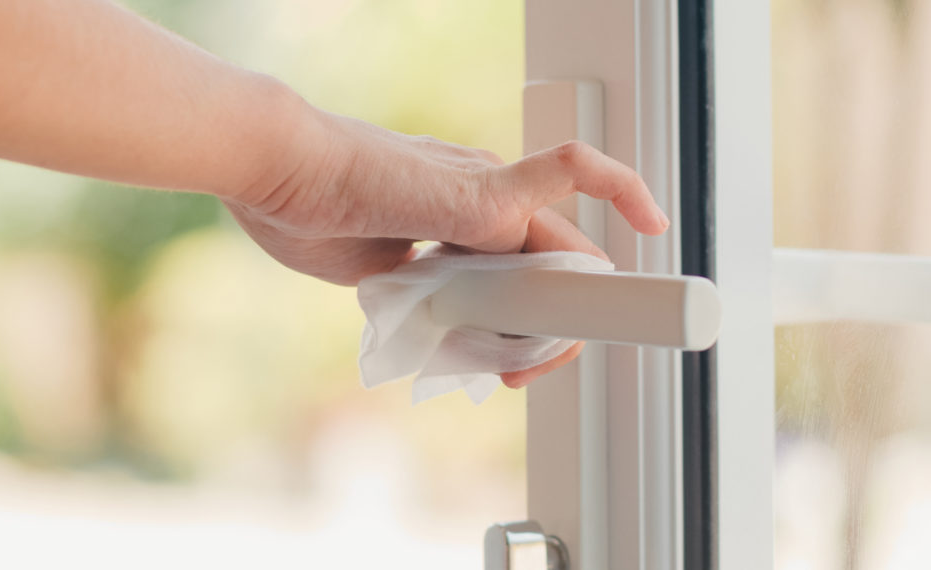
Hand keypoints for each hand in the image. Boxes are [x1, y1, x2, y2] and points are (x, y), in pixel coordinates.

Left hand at [223, 108, 668, 386]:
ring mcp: (448, 242)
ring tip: (497, 375)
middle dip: (557, 319)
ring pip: (506, 295)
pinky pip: (458, 309)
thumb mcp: (425, 194)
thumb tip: (528, 238)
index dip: (626, 197)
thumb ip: (480, 213)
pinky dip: (467, 337)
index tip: (657, 228)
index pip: (579, 186)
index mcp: (495, 186)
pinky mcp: (414, 269)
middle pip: (547, 269)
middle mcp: (480, 213)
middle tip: (533, 368)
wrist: (273, 175)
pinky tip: (455, 356)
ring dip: (512, 337)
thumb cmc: (345, 168)